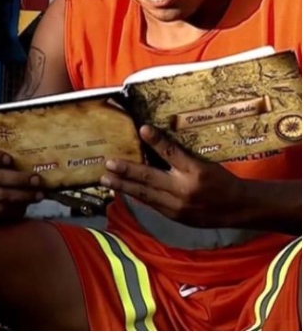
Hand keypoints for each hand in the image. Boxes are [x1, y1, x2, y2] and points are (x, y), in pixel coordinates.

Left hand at [100, 125, 243, 227]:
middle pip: (151, 177)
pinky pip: (151, 204)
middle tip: (109, 162)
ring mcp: (178, 205)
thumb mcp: (205, 163)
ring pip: (145, 194)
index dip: (157, 141)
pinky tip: (122, 190)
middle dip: (127, 170)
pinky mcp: (175, 216)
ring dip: (123, 186)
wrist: (239, 208)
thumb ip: (181, 157)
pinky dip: (136, 196)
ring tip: (105, 180)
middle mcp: (185, 189)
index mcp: (197, 171)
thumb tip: (154, 143)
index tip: (142, 129)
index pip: (173, 153)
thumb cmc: (221, 180)